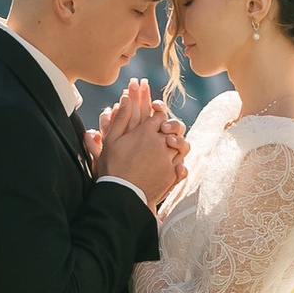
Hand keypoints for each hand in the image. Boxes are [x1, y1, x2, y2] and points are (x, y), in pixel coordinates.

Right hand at [97, 92, 178, 206]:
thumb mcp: (112, 140)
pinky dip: (178, 162)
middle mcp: (160, 143)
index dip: (158, 112)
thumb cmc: (113, 167)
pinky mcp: (172, 174)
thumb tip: (127, 97)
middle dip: (170, 127)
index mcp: (145, 132)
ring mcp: (168, 159)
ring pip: (180, 145)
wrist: (122, 195)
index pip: (159, 114)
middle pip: (173, 128)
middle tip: (164, 129)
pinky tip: (172, 163)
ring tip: (167, 148)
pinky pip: (182, 163)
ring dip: (175, 144)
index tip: (156, 112)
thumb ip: (121, 117)